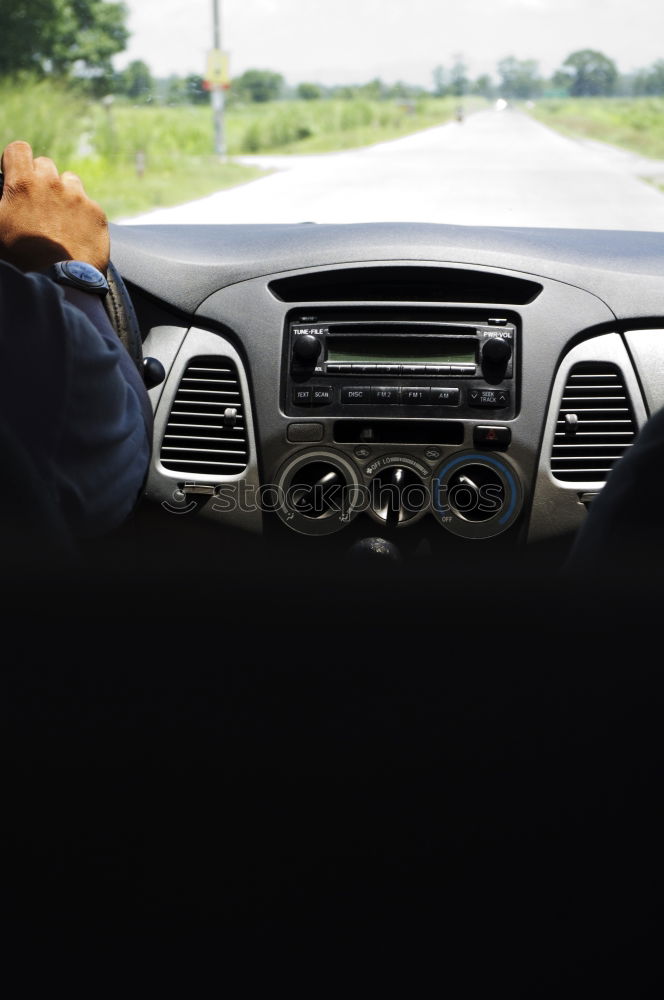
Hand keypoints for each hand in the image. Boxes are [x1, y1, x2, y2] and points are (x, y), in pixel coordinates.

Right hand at [0, 140, 108, 273]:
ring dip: (63, 192)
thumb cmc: (20, 258)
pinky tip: (75, 233)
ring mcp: (78, 198)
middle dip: (39, 179)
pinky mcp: (97, 214)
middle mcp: (52, 184)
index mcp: (23, 184)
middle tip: (35, 205)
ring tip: (57, 217)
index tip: (15, 176)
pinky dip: (82, 214)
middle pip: (45, 164)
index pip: (19, 149)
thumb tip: (4, 199)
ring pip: (70, 180)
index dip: (16, 161)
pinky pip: (88, 203)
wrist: (59, 283)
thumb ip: (1, 202)